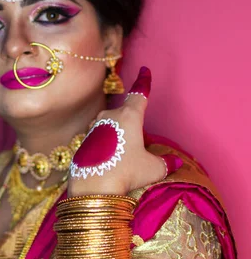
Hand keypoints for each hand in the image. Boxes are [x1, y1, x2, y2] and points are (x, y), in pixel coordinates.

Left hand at [69, 67, 181, 196]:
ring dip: (118, 137)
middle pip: (124, 114)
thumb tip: (175, 162)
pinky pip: (99, 141)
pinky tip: (110, 165)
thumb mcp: (153, 169)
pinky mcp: (83, 144)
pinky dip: (106, 149)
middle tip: (140, 142)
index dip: (143, 83)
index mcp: (129, 116)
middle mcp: (109, 118)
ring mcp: (93, 130)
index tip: (144, 71)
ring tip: (124, 158)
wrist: (92, 187)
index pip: (139, 94)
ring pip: (109, 127)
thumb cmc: (125, 172)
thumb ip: (165, 163)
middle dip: (132, 123)